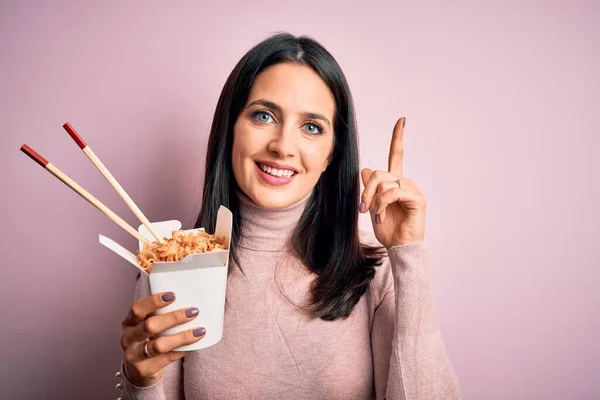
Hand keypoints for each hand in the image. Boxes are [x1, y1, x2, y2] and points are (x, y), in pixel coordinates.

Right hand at [120, 292, 205, 386]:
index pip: (137, 309)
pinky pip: (168, 358)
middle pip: (150, 326)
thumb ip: (157, 312)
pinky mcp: (145, 369)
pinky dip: (183, 349)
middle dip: (173, 318)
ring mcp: (135, 356)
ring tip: (200, 331)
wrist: (137, 368)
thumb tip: (183, 295)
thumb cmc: (147, 338)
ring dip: (182, 336)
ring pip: (160, 345)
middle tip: (193, 311)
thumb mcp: (145, 323)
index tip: (173, 295)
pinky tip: (195, 343)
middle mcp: (128, 338)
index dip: (154, 301)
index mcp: (128, 322)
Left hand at [360, 117, 426, 248]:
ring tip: (375, 215)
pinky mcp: (417, 199)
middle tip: (363, 208)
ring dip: (373, 200)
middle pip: (378, 173)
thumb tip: (365, 170)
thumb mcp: (372, 206)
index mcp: (395, 182)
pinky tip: (381, 217)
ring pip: (384, 182)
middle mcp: (405, 182)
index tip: (401, 120)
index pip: (396, 155)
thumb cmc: (388, 229)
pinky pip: (393, 192)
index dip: (398, 138)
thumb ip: (370, 188)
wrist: (398, 247)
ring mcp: (412, 190)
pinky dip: (382, 205)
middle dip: (366, 190)